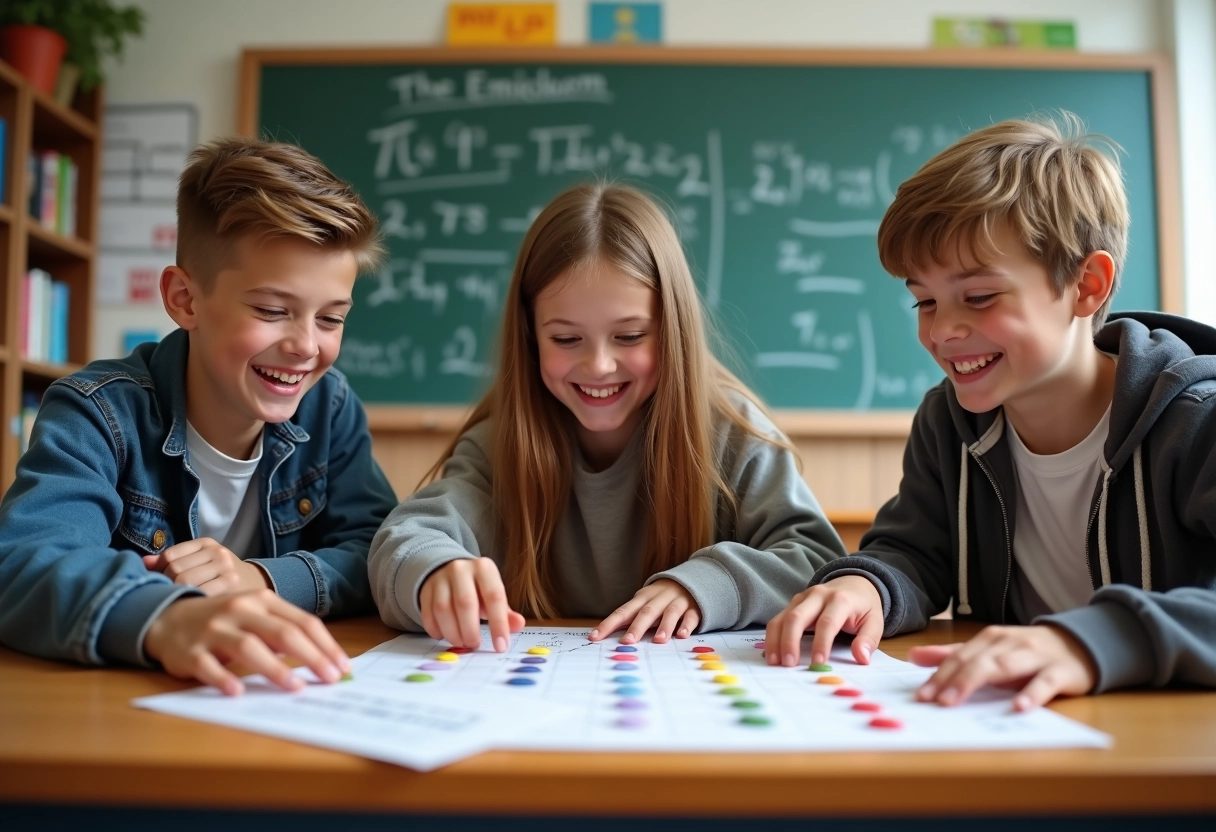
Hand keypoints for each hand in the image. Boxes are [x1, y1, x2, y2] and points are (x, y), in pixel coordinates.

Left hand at [143, 538, 269, 595]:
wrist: (255, 584)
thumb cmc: (219, 575)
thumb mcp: (199, 560)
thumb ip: (173, 559)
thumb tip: (143, 562)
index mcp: (206, 543)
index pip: (170, 556)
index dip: (159, 572)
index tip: (161, 584)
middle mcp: (217, 552)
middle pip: (176, 569)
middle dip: (166, 585)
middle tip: (167, 598)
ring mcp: (225, 568)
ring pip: (185, 582)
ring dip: (176, 595)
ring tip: (176, 604)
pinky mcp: (231, 585)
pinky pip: (199, 593)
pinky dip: (189, 601)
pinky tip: (188, 608)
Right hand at [143, 589, 349, 695]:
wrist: (167, 617)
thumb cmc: (223, 620)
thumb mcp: (255, 615)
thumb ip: (283, 630)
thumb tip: (323, 657)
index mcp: (262, 600)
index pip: (302, 622)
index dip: (325, 645)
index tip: (343, 667)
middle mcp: (240, 611)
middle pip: (282, 633)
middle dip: (311, 657)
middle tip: (330, 679)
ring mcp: (214, 630)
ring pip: (249, 647)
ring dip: (275, 669)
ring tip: (295, 687)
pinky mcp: (190, 651)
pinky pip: (208, 666)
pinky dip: (223, 678)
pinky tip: (238, 691)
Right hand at [419, 558, 525, 651]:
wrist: (449, 572)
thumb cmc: (477, 589)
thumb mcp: (494, 595)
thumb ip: (506, 612)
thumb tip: (519, 625)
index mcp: (484, 569)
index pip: (494, 597)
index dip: (498, 624)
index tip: (500, 646)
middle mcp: (461, 569)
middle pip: (465, 603)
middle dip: (470, 630)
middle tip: (474, 645)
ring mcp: (440, 578)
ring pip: (443, 609)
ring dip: (453, 633)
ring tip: (461, 642)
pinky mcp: (425, 590)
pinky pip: (428, 614)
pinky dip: (436, 630)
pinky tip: (444, 636)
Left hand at [590, 579, 699, 644]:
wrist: (692, 580)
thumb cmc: (661, 598)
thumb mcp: (644, 603)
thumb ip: (630, 618)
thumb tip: (607, 635)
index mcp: (642, 598)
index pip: (623, 612)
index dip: (609, 624)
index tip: (595, 637)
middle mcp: (659, 599)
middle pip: (646, 611)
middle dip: (637, 626)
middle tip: (627, 641)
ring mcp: (678, 602)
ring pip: (670, 612)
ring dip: (665, 626)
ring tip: (659, 640)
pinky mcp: (694, 608)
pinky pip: (691, 616)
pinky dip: (686, 625)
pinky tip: (682, 635)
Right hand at [764, 576, 883, 667]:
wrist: (855, 583)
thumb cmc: (864, 606)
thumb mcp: (875, 622)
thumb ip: (868, 640)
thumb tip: (862, 658)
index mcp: (840, 600)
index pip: (827, 622)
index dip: (821, 643)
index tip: (817, 663)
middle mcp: (818, 595)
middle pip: (797, 617)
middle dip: (790, 641)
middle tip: (789, 665)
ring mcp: (802, 598)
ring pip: (782, 617)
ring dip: (775, 640)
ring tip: (774, 662)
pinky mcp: (793, 603)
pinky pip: (778, 619)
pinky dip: (772, 637)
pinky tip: (772, 653)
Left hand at [909, 624, 1097, 710]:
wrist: (1079, 644)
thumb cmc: (1026, 653)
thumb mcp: (989, 651)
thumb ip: (953, 655)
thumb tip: (914, 656)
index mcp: (990, 639)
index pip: (960, 658)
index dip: (939, 676)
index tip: (921, 695)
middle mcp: (1009, 644)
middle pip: (977, 662)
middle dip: (953, 680)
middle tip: (934, 701)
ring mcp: (1035, 656)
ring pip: (1003, 667)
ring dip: (978, 682)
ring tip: (957, 700)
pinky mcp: (1061, 671)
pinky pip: (1044, 682)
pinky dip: (1032, 693)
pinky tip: (1019, 707)